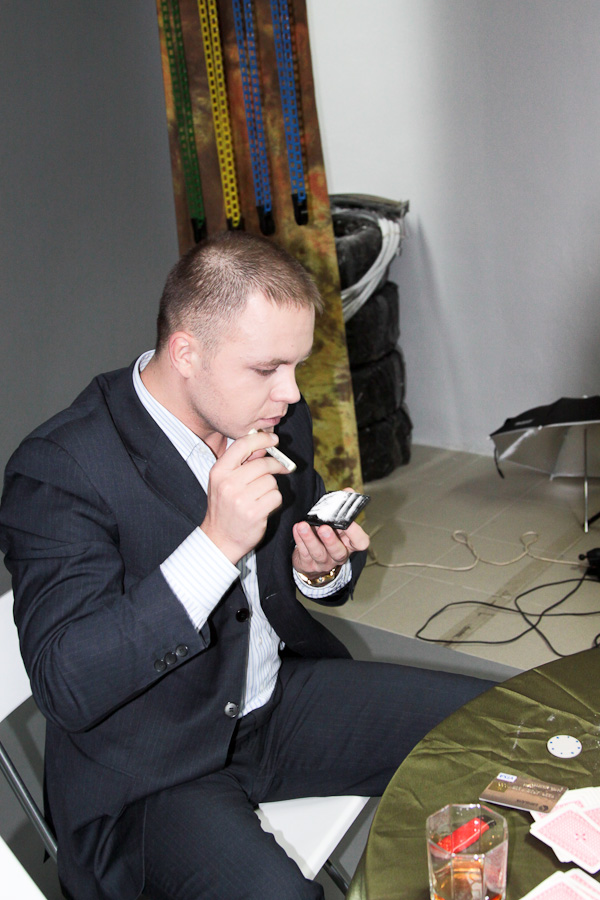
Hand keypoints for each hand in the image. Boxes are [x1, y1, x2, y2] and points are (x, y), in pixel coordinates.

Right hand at [201, 431, 288, 563]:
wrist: (219, 539)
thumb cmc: (224, 508)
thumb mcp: (224, 482)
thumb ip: (242, 463)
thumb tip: (263, 445)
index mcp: (219, 471)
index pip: (242, 445)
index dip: (262, 438)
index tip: (274, 439)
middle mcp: (228, 483)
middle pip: (263, 463)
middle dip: (275, 465)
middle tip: (281, 468)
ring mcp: (241, 499)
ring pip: (271, 481)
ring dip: (271, 487)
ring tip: (260, 496)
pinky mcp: (255, 513)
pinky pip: (276, 496)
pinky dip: (274, 500)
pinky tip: (264, 506)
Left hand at [292, 514, 369, 581]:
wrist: (313, 558)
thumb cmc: (329, 535)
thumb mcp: (338, 524)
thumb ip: (343, 507)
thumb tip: (349, 492)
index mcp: (350, 545)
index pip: (360, 543)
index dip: (355, 533)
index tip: (348, 521)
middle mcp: (339, 556)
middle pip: (338, 552)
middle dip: (330, 540)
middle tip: (323, 528)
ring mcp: (323, 562)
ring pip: (318, 552)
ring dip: (310, 538)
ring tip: (302, 526)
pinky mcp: (308, 564)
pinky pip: (303, 552)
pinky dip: (299, 539)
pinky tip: (296, 529)